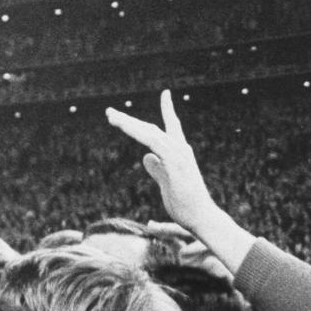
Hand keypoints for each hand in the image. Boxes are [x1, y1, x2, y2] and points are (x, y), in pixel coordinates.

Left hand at [106, 90, 217, 233]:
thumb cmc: (185, 203)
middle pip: (152, 128)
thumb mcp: (166, 183)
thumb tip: (146, 157)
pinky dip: (139, 132)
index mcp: (179, 153)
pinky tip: (124, 126)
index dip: (168, 110)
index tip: (166, 93)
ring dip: (128, 123)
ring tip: (111, 117)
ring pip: (149, 132)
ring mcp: (178, 154)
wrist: (201, 217)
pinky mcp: (175, 163)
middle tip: (109, 112)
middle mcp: (180, 149)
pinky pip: (152, 142)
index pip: (172, 126)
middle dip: (130, 120)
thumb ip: (157, 169)